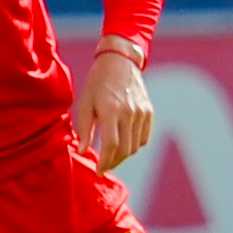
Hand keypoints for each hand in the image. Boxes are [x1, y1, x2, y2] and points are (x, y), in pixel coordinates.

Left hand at [75, 51, 152, 172]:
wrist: (120, 61)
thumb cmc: (97, 82)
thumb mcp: (85, 103)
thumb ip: (84, 129)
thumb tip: (83, 152)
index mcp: (111, 110)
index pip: (111, 145)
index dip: (105, 162)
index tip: (98, 171)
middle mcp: (129, 112)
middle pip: (125, 149)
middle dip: (113, 162)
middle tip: (104, 166)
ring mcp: (142, 112)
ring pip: (135, 146)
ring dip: (123, 156)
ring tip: (112, 156)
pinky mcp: (149, 111)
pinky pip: (144, 138)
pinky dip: (135, 146)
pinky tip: (124, 144)